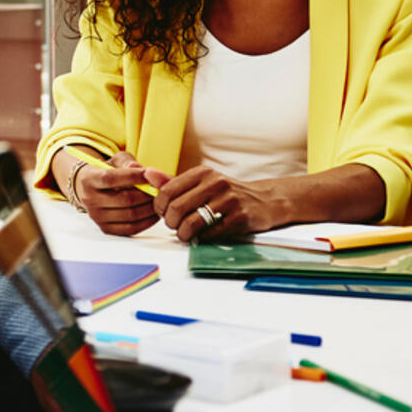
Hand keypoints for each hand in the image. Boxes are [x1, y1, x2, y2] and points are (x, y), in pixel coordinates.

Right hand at [73, 150, 168, 236]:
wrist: (92, 189)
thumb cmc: (107, 172)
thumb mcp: (115, 161)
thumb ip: (127, 162)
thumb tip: (137, 168)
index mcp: (88, 179)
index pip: (110, 178)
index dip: (132, 176)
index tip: (149, 173)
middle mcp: (89, 199)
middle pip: (124, 199)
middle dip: (147, 193)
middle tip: (160, 188)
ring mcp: (97, 217)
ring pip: (130, 215)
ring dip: (150, 208)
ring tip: (159, 199)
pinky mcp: (106, 228)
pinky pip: (131, 228)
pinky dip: (147, 221)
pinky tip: (154, 212)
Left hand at [152, 165, 279, 242]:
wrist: (264, 201)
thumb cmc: (225, 193)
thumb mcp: (200, 182)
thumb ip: (173, 182)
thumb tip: (146, 174)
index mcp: (202, 173)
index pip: (167, 191)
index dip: (159, 207)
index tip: (164, 214)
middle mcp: (215, 183)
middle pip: (176, 208)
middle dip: (170, 223)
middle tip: (174, 227)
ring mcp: (229, 200)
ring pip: (191, 223)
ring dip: (183, 234)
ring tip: (186, 234)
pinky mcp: (240, 218)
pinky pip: (210, 234)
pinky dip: (202, 239)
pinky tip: (203, 236)